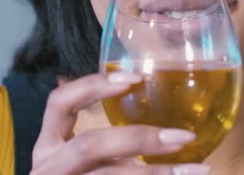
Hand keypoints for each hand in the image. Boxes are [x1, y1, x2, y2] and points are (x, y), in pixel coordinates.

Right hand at [30, 72, 210, 174]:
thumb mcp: (82, 165)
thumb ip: (109, 150)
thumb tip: (164, 129)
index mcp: (48, 146)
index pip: (59, 102)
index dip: (92, 86)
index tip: (134, 79)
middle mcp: (47, 168)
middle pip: (89, 145)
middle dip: (139, 139)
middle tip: (183, 137)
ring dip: (156, 173)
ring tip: (195, 171)